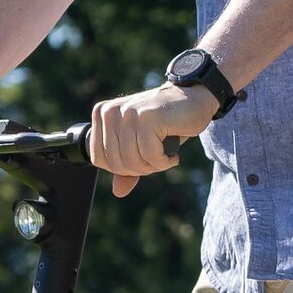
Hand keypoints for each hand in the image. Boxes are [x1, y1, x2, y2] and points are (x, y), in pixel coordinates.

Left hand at [87, 81, 216, 195]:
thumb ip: (127, 167)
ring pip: (133, 161)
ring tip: (166, 155)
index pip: (98, 158)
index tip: (142, 158)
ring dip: (154, 166)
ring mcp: (128, 113)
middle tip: (157, 158)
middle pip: (116, 163)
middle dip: (140, 169)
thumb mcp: (142, 146)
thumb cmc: (167, 123)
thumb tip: (118, 192)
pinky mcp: (147, 117)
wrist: (193, 101)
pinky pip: (150, 155)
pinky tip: (173, 155)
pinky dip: (164, 162)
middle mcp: (110, 112)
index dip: (123, 168)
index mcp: (102, 115)